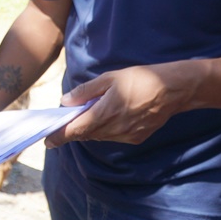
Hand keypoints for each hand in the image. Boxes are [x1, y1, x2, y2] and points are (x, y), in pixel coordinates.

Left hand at [45, 62, 192, 147]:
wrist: (173, 90)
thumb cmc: (140, 79)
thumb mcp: (109, 78)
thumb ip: (86, 91)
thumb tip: (65, 102)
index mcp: (106, 113)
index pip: (76, 130)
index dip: (60, 136)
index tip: (47, 140)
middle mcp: (115, 129)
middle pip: (87, 134)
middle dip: (73, 130)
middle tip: (61, 125)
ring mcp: (127, 136)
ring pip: (100, 136)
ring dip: (90, 129)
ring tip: (85, 117)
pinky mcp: (137, 138)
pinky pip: (114, 137)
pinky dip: (106, 129)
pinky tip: (108, 117)